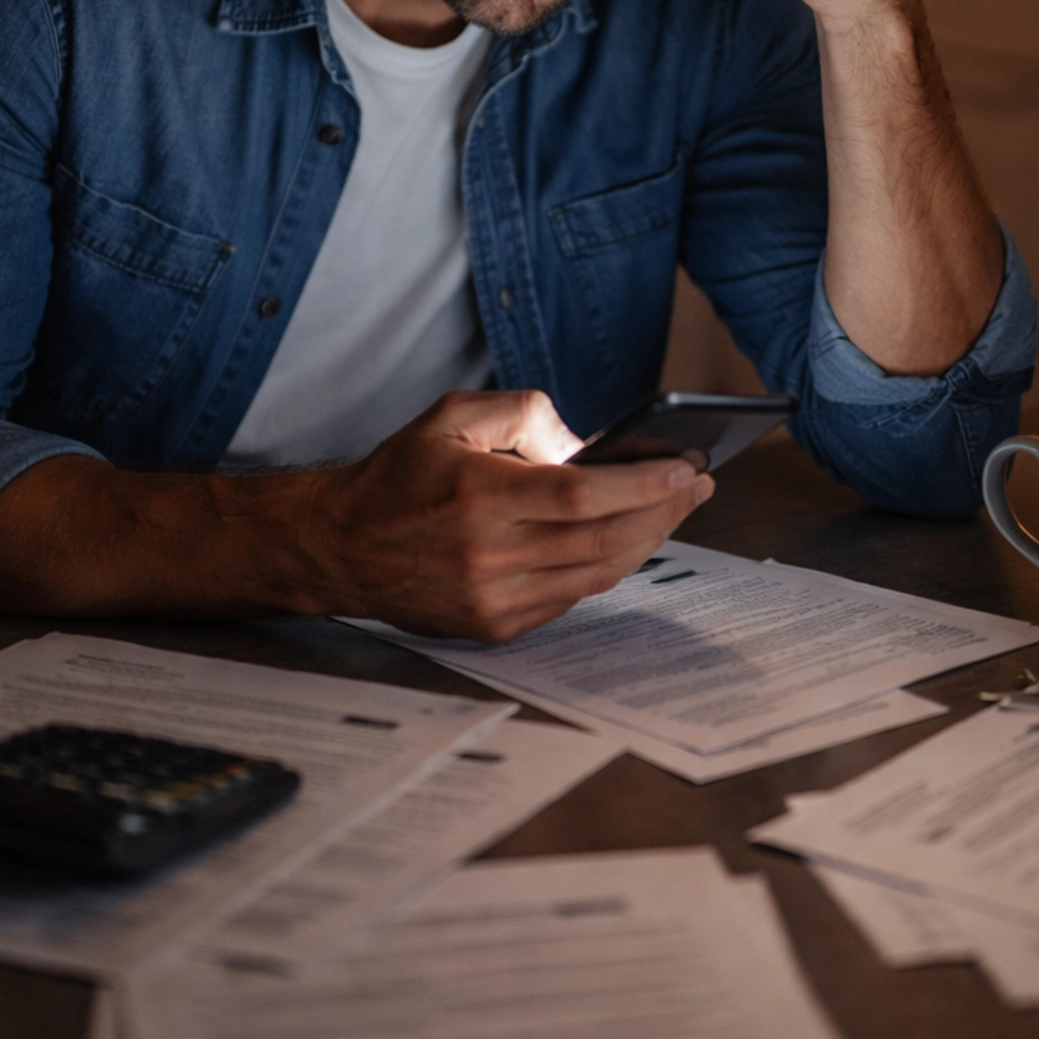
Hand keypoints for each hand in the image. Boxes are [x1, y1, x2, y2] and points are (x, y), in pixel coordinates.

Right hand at [291, 390, 713, 642]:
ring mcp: (495, 599)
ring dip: (645, 542)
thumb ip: (523, 413)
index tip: (685, 467)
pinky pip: (572, 597)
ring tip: (673, 510)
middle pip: (603, 539)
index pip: (584, 495)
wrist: (342, 547)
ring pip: (596, 574)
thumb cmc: (399, 477)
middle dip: (663, 513)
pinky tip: (626, 539)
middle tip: (696, 486)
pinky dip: (606, 567)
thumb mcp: (452, 416)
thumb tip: (585, 443)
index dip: (643, 484)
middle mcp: (491, 555)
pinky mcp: (495, 625)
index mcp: (480, 497)